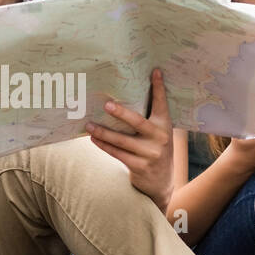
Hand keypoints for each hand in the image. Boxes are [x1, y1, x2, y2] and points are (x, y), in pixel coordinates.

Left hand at [86, 69, 173, 210]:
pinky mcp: (140, 166)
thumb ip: (148, 119)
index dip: (159, 88)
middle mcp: (160, 138)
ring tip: (89, 125)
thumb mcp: (158, 134)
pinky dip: (104, 146)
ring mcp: (150, 154)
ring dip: (103, 132)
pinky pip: (117, 153)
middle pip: (138, 122)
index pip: (162, 104)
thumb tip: (124, 97)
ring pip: (122, 140)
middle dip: (121, 113)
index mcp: (165, 126)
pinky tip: (94, 139)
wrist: (161, 183)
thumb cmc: (154, 150)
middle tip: (106, 105)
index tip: (155, 71)